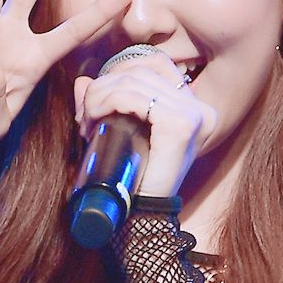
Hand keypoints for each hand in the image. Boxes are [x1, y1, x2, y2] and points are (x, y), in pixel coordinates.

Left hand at [73, 52, 217, 198]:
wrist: (141, 217)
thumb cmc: (131, 179)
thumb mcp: (118, 133)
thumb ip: (103, 105)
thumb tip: (83, 81)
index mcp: (193, 108)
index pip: (155, 64)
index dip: (119, 72)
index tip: (96, 102)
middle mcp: (200, 109)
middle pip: (142, 70)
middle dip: (104, 87)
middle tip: (85, 117)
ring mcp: (194, 116)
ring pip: (134, 81)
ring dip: (100, 96)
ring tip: (87, 122)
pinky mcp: (180, 126)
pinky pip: (135, 97)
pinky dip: (107, 102)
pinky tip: (94, 119)